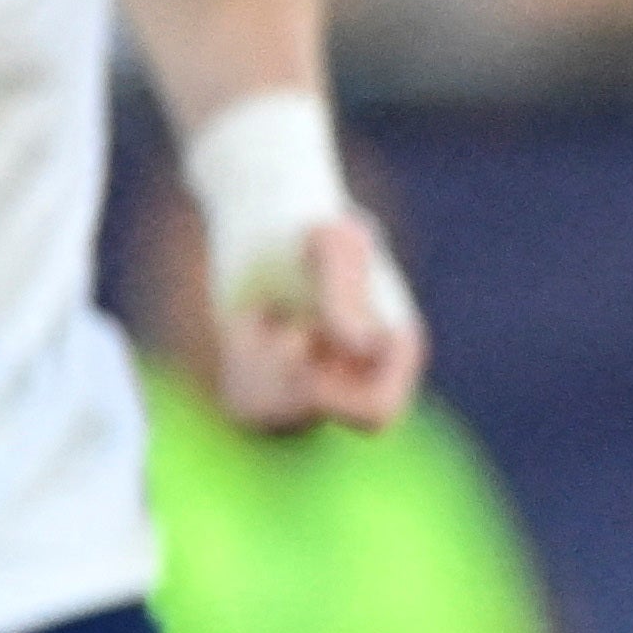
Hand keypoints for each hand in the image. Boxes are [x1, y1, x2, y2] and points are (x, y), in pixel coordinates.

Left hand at [199, 208, 425, 435]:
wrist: (264, 211)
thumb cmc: (307, 221)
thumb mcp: (329, 243)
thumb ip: (347, 290)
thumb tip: (360, 346)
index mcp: (395, 349)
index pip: (373, 415)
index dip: (330, 394)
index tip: (300, 338)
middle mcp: (363, 371)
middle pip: (313, 421)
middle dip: (277, 377)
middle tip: (275, 325)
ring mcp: (323, 378)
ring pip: (276, 421)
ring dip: (251, 367)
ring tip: (260, 318)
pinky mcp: (278, 377)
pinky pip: (248, 408)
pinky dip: (236, 366)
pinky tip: (249, 324)